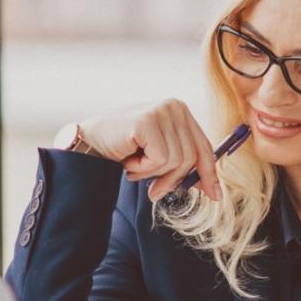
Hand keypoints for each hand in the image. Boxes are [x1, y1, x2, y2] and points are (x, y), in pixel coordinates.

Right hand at [78, 99, 221, 201]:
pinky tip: (128, 159)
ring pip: (177, 160)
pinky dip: (143, 168)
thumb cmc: (121, 150)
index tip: (214, 194)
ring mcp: (162, 111)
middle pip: (192, 156)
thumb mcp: (158, 155)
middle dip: (174, 180)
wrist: (87, 145)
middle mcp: (174, 106)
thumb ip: (181, 163)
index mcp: (180, 111)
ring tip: (134, 166)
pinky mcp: (148, 121)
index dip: (208, 173)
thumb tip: (209, 186)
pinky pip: (160, 159)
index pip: (203, 146)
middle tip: (155, 192)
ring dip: (153, 173)